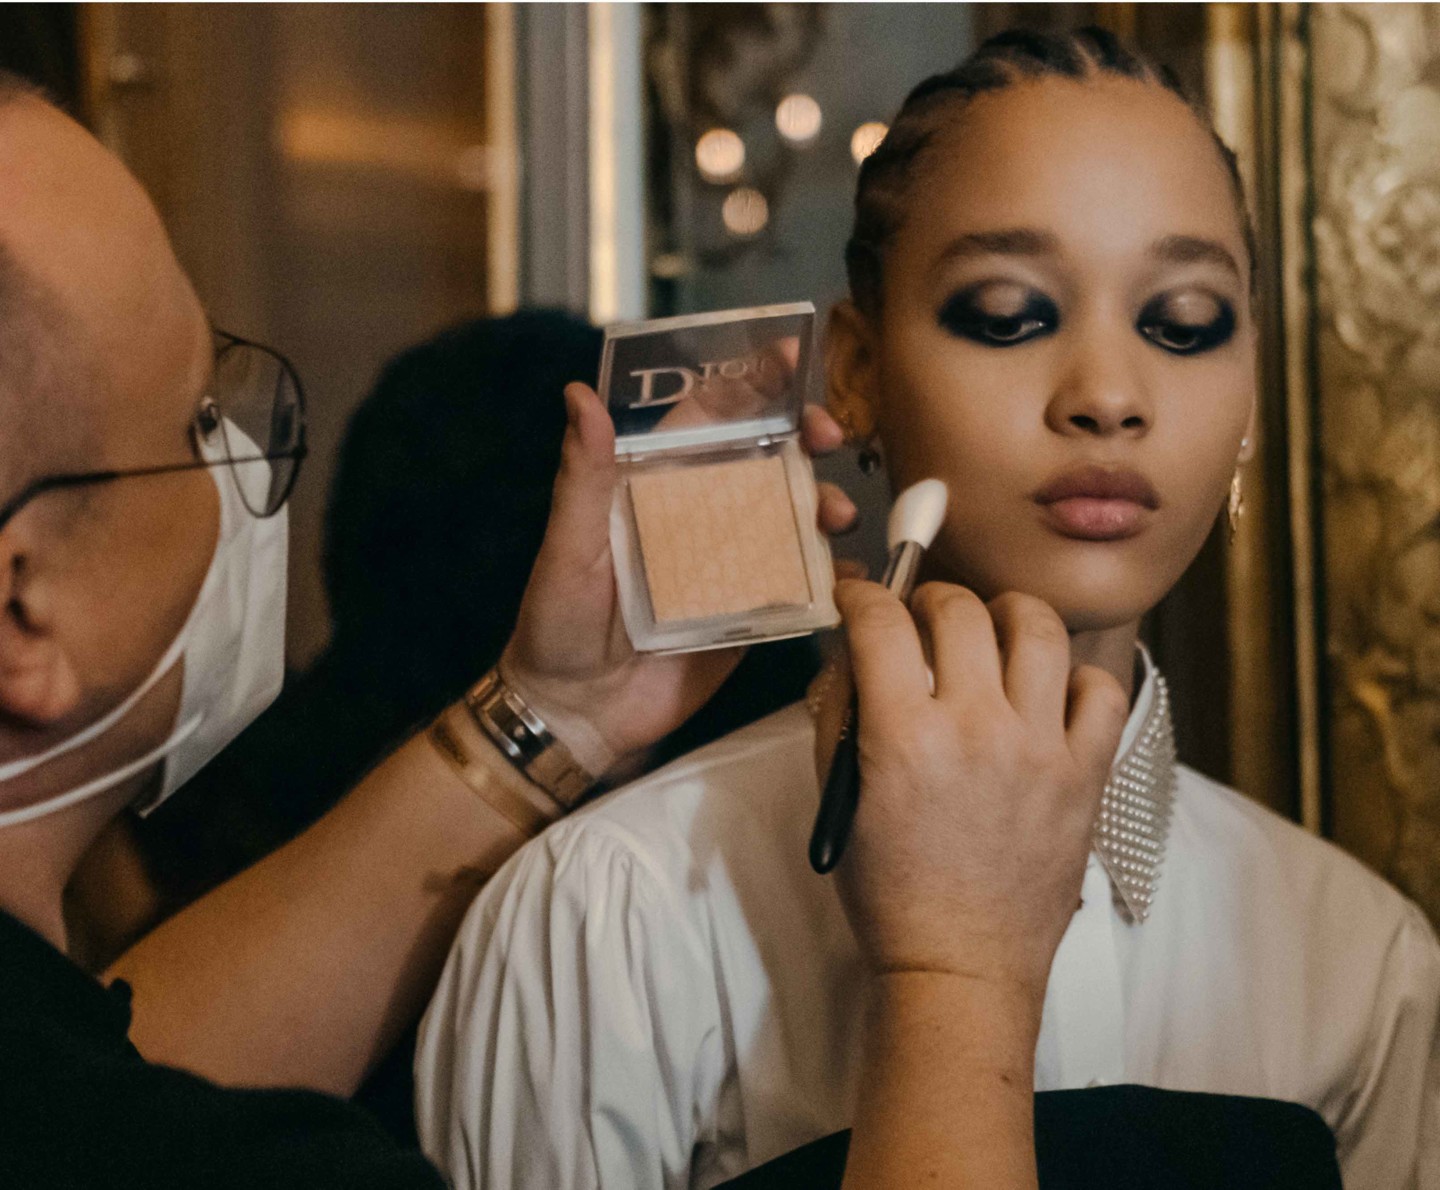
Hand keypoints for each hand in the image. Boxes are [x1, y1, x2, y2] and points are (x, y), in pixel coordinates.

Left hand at [499, 382, 855, 780]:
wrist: (577, 715)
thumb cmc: (556, 625)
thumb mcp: (568, 547)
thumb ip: (583, 477)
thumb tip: (580, 395)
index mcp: (654, 488)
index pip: (708, 420)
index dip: (748, 384)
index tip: (788, 358)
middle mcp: (698, 517)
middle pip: (764, 460)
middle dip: (805, 438)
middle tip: (831, 434)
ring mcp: (729, 565)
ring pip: (791, 517)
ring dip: (822, 504)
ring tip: (836, 514)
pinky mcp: (750, 613)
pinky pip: (799, 585)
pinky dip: (831, 575)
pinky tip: (847, 573)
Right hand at [815, 580, 1126, 1006]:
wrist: (958, 965)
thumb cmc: (890, 890)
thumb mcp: (839, 798)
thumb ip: (838, 715)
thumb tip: (851, 651)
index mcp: (903, 736)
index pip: (881, 622)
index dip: (863, 594)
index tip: (859, 596)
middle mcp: (975, 728)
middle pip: (960, 609)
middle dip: (930, 596)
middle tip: (920, 615)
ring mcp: (1039, 748)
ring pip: (1039, 627)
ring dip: (1007, 612)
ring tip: (993, 628)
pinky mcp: (1085, 774)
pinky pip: (1101, 691)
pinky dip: (1074, 676)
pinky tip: (1047, 690)